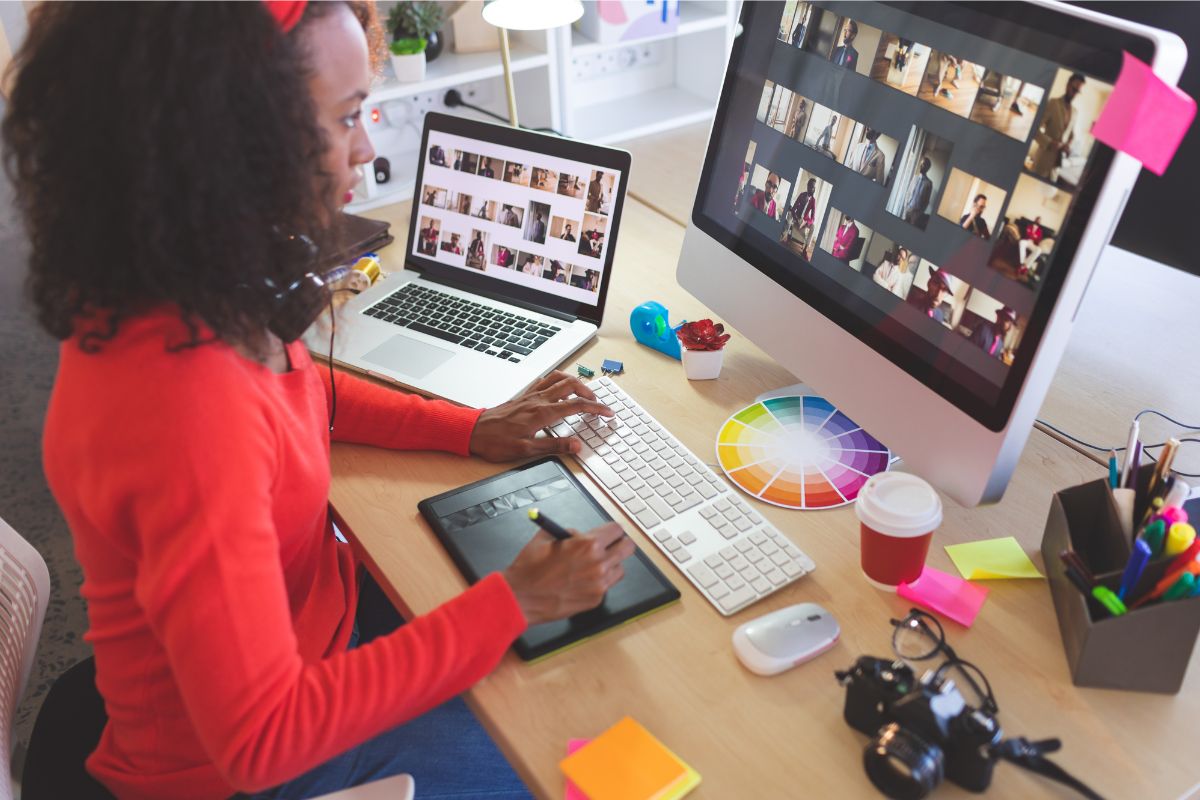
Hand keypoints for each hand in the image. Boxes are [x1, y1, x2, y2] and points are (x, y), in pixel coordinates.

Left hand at [469, 371, 612, 461]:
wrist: (473, 431)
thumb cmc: (496, 442)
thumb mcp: (526, 450)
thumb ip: (554, 447)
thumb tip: (576, 446)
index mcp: (542, 413)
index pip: (576, 406)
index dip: (596, 408)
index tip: (608, 412)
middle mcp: (538, 400)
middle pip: (571, 385)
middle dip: (589, 392)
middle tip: (598, 404)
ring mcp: (531, 395)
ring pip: (559, 378)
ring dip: (575, 382)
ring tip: (584, 393)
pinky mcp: (524, 395)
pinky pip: (546, 380)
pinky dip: (559, 380)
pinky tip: (560, 387)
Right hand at [503, 522, 635, 624]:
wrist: (521, 597)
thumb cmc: (530, 569)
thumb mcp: (546, 538)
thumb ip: (568, 533)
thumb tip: (578, 534)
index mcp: (588, 544)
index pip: (617, 530)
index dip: (611, 530)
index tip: (608, 533)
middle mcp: (598, 564)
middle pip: (627, 548)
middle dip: (619, 544)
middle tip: (609, 546)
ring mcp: (599, 584)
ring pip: (620, 568)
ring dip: (610, 564)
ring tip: (592, 565)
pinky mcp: (595, 600)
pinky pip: (606, 586)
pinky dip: (598, 582)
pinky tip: (581, 581)